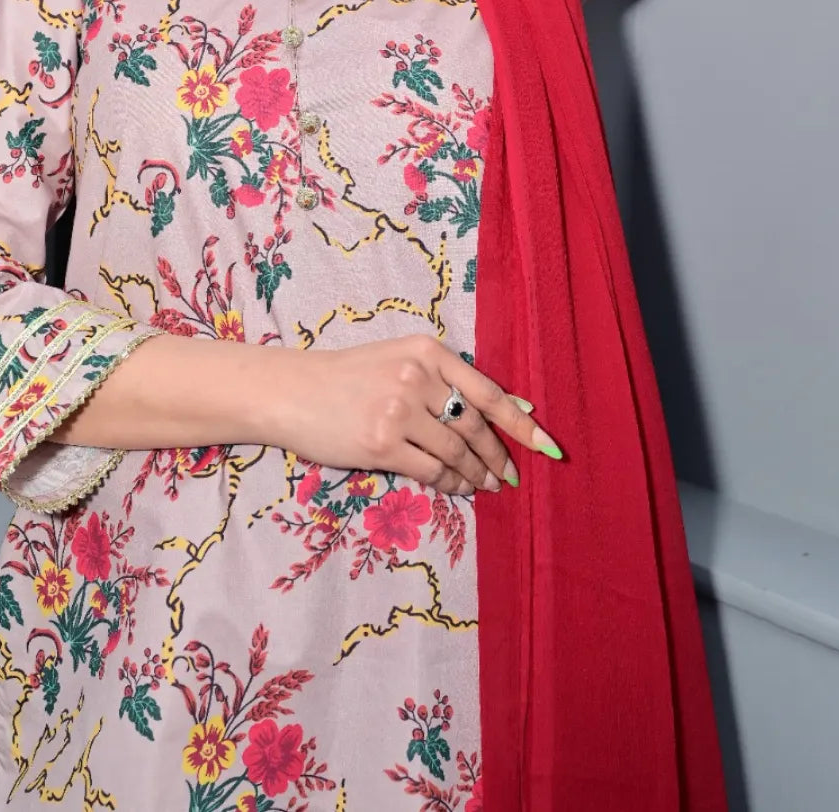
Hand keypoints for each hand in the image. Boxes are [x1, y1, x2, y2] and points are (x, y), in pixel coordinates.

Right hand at [275, 333, 561, 495]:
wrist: (291, 391)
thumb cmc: (348, 376)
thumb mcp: (401, 361)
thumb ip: (450, 382)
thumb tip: (514, 404)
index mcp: (426, 350)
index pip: (487, 391)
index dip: (521, 423)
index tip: (547, 446)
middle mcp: (416, 377)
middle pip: (474, 426)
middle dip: (498, 456)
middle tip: (510, 476)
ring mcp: (398, 412)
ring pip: (456, 453)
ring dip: (476, 475)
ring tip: (485, 486)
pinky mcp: (381, 445)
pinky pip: (431, 472)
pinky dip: (450, 484)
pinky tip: (457, 489)